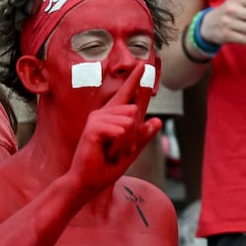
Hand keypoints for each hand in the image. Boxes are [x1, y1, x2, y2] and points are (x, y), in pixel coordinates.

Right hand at [68, 62, 160, 195]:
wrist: (88, 181)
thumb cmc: (106, 167)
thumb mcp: (130, 151)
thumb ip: (142, 136)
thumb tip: (157, 121)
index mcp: (113, 117)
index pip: (125, 94)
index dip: (134, 79)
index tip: (141, 64)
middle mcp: (103, 113)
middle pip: (135, 113)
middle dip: (132, 137)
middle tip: (116, 150)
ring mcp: (96, 119)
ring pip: (129, 123)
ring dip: (125, 143)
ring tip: (110, 151)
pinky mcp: (93, 128)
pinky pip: (121, 130)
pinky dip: (119, 144)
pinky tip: (106, 151)